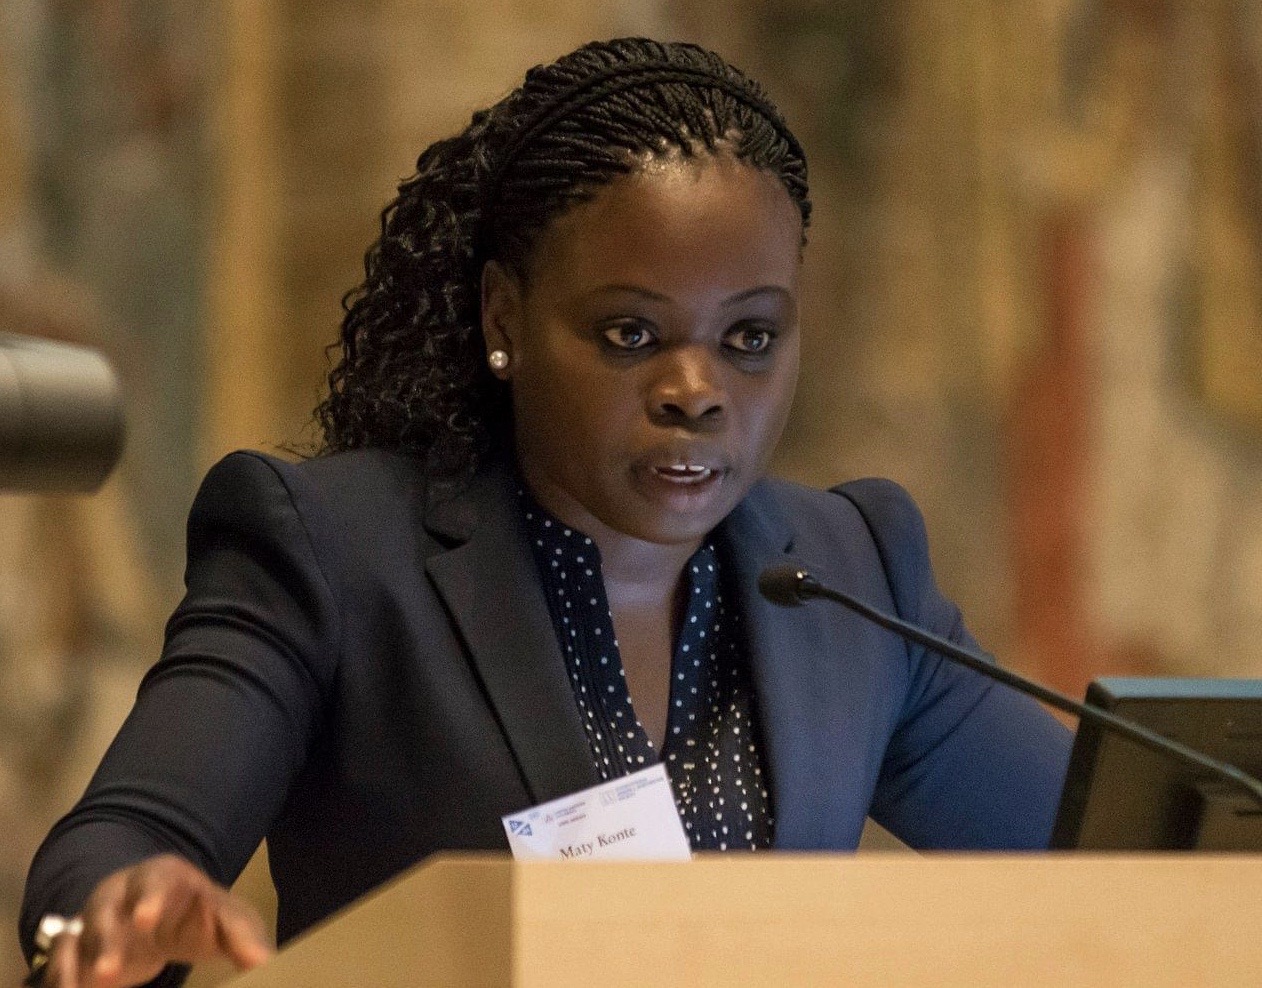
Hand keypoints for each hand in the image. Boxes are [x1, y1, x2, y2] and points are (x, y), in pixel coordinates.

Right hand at [39, 854, 272, 986]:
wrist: (166, 915)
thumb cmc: (200, 913)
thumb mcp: (227, 919)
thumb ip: (245, 938)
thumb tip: (266, 965)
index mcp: (162, 878)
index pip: (155, 881)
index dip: (150, 899)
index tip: (146, 920)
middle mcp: (120, 894)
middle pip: (106, 909)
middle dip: (106, 939)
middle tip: (110, 973)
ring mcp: (93, 921)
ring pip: (75, 939)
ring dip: (76, 968)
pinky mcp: (75, 950)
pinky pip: (60, 964)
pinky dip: (61, 982)